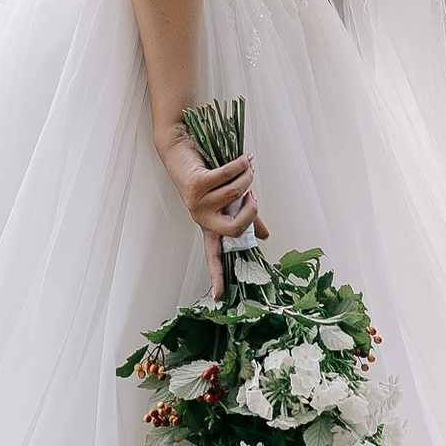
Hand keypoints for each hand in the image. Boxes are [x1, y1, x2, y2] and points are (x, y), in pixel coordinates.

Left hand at [160, 130, 257, 297]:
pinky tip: (245, 159)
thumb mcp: (227, 200)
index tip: (218, 296)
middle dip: (252, 210)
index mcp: (208, 225)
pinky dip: (241, 165)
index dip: (217, 275)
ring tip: (247, 167)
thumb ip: (245, 216)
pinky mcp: (196, 184)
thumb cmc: (205, 174)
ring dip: (248, 177)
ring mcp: (197, 202)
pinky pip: (229, 177)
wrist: (179, 149)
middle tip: (253, 194)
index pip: (213, 255)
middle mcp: (201, 217)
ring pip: (236, 195)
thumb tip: (265, 236)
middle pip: (235, 229)